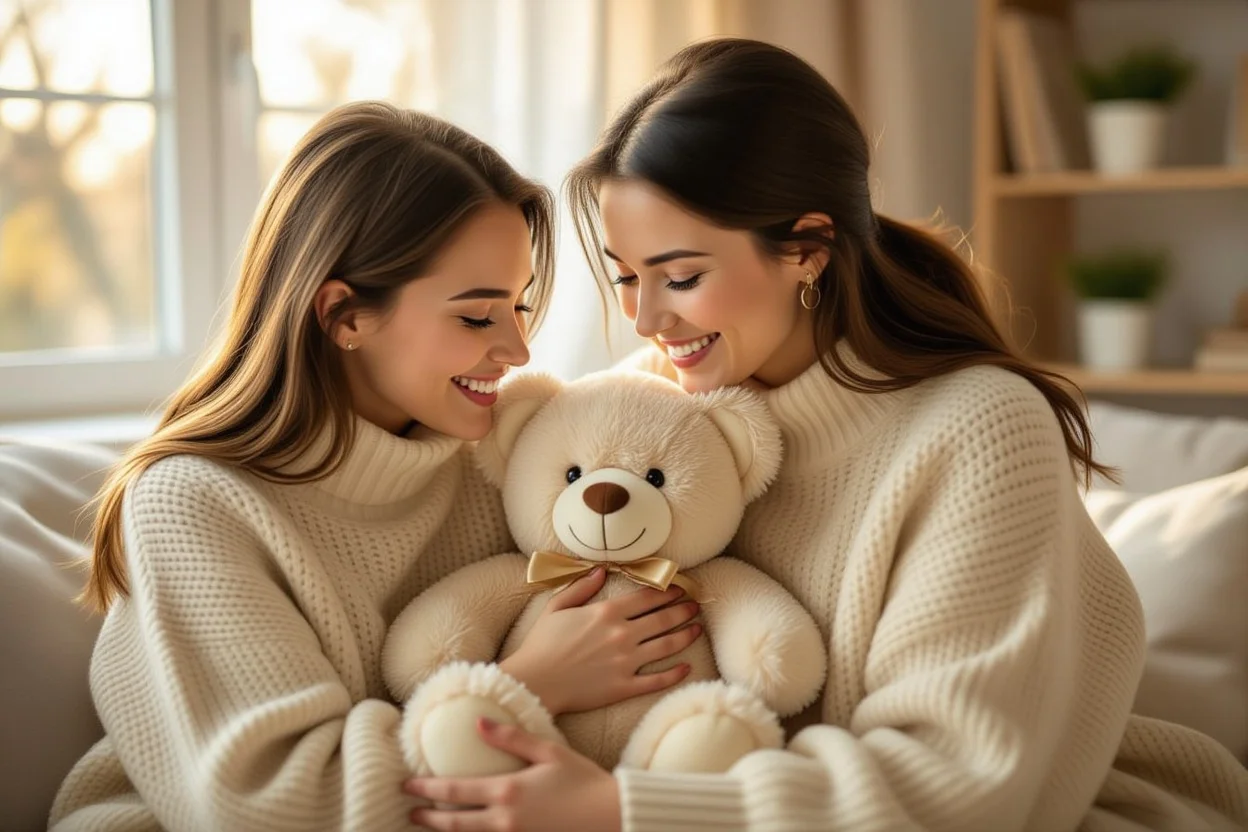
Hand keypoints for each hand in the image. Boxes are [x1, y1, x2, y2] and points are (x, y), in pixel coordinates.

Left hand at [404, 719, 620, 831]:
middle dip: (428, 818)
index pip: (454, 791)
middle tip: (410, 813)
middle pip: (454, 823)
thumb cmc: (584, 780)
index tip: (408, 786)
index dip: (427, 790)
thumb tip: (477, 722)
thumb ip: (511, 738)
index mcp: (507, 790)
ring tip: (431, 826)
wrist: (613, 816)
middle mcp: (504, 820)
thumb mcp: (548, 750)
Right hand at [498, 568, 700, 714]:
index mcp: (606, 612)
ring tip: (697, 630)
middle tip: (695, 607)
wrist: (535, 681)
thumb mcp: (557, 607)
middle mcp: (621, 634)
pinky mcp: (624, 686)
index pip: (647, 598)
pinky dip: (675, 673)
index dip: (667, 592)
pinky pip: (657, 680)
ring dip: (686, 636)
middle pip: (662, 619)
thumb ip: (581, 587)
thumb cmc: (541, 644)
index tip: (680, 589)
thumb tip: (601, 570)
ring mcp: (626, 661)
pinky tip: (687, 667)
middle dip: (683, 611)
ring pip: (666, 646)